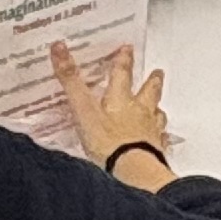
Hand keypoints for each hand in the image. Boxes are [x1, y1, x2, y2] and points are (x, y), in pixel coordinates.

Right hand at [55, 41, 172, 180]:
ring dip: (157, 109)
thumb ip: (70, 80)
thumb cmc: (108, 141)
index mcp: (121, 99)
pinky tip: (162, 141)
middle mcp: (140, 112)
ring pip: (157, 115)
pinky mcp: (155, 152)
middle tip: (157, 72)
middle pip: (149, 91)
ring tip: (159, 108)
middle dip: (152, 81)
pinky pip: (160, 142)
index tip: (127, 48)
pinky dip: (161, 139)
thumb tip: (59, 48)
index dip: (123, 60)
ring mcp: (150, 132)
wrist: (133, 171)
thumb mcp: (83, 109)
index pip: (122, 73)